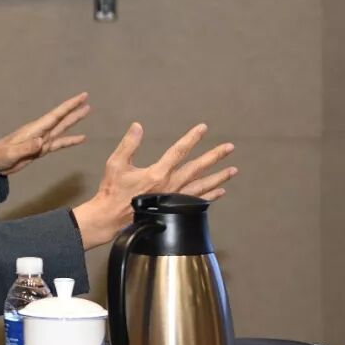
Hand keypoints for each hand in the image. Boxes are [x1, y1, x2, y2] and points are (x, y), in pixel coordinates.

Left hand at [0, 92, 90, 177]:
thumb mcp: (12, 153)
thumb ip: (26, 148)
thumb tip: (42, 142)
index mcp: (34, 130)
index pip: (56, 115)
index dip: (69, 106)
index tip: (82, 97)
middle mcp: (40, 132)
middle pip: (61, 119)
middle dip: (74, 109)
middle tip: (88, 100)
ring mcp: (41, 140)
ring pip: (62, 129)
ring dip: (74, 121)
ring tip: (87, 112)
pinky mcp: (41, 150)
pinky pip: (59, 143)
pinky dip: (70, 140)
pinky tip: (81, 138)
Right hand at [72, 122, 237, 248]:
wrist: (111, 218)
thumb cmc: (112, 191)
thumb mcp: (116, 164)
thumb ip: (128, 144)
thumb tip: (138, 126)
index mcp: (157, 173)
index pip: (178, 151)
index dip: (191, 138)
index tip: (203, 128)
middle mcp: (170, 186)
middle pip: (197, 168)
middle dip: (214, 156)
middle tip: (229, 147)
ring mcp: (174, 199)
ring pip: (202, 186)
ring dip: (218, 177)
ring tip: (233, 170)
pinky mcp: (174, 210)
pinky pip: (197, 203)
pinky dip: (210, 196)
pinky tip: (220, 191)